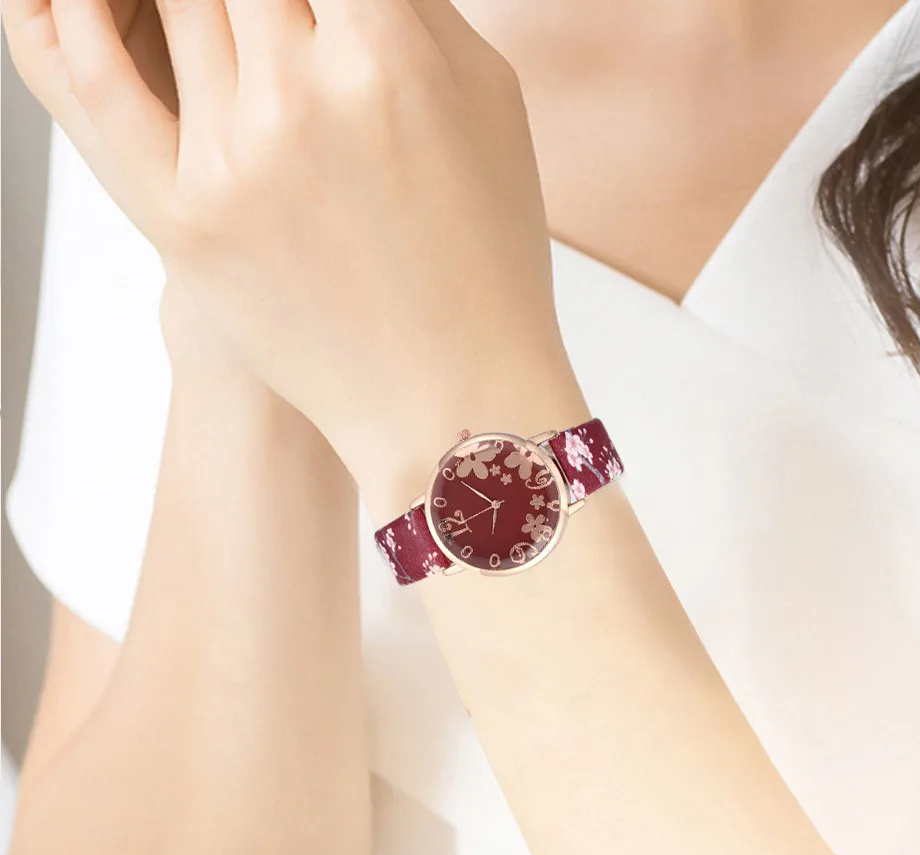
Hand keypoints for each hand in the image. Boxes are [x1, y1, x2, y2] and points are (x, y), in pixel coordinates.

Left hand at [4, 0, 582, 494]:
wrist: (450, 395)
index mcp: (391, 54)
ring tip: (225, 31)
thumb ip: (414, 6)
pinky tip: (81, 0)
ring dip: (196, 5)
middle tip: (266, 23)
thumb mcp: (488, 110)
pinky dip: (75, 19)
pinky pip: (99, 85)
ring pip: (172, 4)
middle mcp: (302, 95)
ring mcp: (233, 158)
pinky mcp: (184, 218)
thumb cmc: (485, 263)